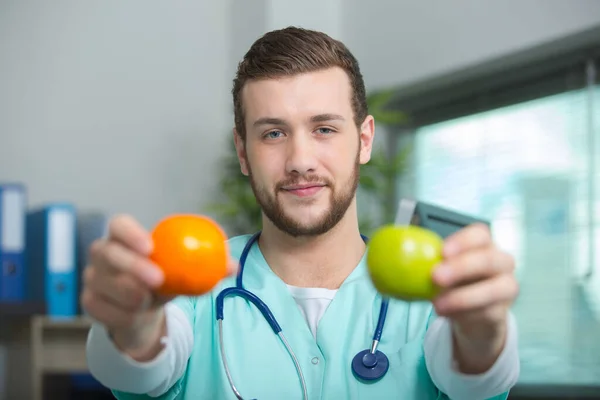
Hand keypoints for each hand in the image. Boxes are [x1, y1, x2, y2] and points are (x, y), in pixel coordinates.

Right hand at [80, 214, 237, 359]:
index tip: (150, 246)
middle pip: (106, 253)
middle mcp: (102, 254)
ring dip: (127, 294)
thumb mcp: (185, 272)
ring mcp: (91, 278)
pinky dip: (120, 314)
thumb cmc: (165, 280)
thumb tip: (233, 266)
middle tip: (157, 279)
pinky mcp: (89, 302)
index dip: (130, 233)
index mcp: (124, 237)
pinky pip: (100, 309)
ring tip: (147, 301)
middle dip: (131, 265)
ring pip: (101, 284)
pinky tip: (135, 315)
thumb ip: (207, 265)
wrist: (145, 310)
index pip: (119, 225)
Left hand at [430, 223, 518, 371]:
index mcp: (483, 245)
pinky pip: (487, 312)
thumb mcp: (438, 268)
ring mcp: (506, 287)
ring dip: (463, 297)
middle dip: (462, 267)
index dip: (463, 240)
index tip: (442, 250)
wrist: (473, 317)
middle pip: (490, 259)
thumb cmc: (453, 284)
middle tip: (435, 276)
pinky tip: (447, 314)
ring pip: (494, 289)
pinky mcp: (502, 312)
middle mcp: (500, 262)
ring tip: (437, 304)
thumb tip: (381, 249)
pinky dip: (465, 313)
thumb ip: (420, 259)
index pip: (480, 234)